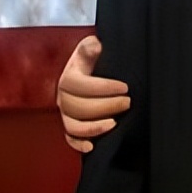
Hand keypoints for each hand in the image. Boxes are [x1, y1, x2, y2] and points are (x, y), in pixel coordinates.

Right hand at [57, 35, 130, 152]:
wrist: (93, 71)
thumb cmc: (96, 60)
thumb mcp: (93, 47)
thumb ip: (92, 46)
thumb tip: (95, 45)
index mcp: (69, 76)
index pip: (79, 84)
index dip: (102, 87)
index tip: (124, 87)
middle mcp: (63, 97)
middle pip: (78, 107)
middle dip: (105, 106)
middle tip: (128, 102)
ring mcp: (66, 114)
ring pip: (73, 125)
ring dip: (94, 127)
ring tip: (115, 123)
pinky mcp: (71, 126)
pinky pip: (70, 139)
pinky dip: (79, 144)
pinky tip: (92, 147)